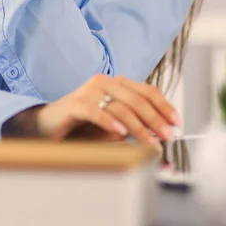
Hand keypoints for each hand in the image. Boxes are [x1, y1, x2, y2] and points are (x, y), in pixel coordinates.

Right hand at [2, 75, 179, 152]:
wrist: (48, 127)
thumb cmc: (83, 127)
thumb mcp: (114, 127)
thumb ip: (135, 128)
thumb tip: (161, 137)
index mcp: (115, 84)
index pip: (146, 90)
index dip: (164, 106)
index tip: (177, 123)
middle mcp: (103, 82)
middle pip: (137, 98)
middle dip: (156, 119)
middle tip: (168, 136)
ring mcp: (88, 91)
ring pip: (120, 106)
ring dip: (139, 126)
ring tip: (150, 142)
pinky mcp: (74, 104)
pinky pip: (95, 111)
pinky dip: (110, 122)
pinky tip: (121, 134)